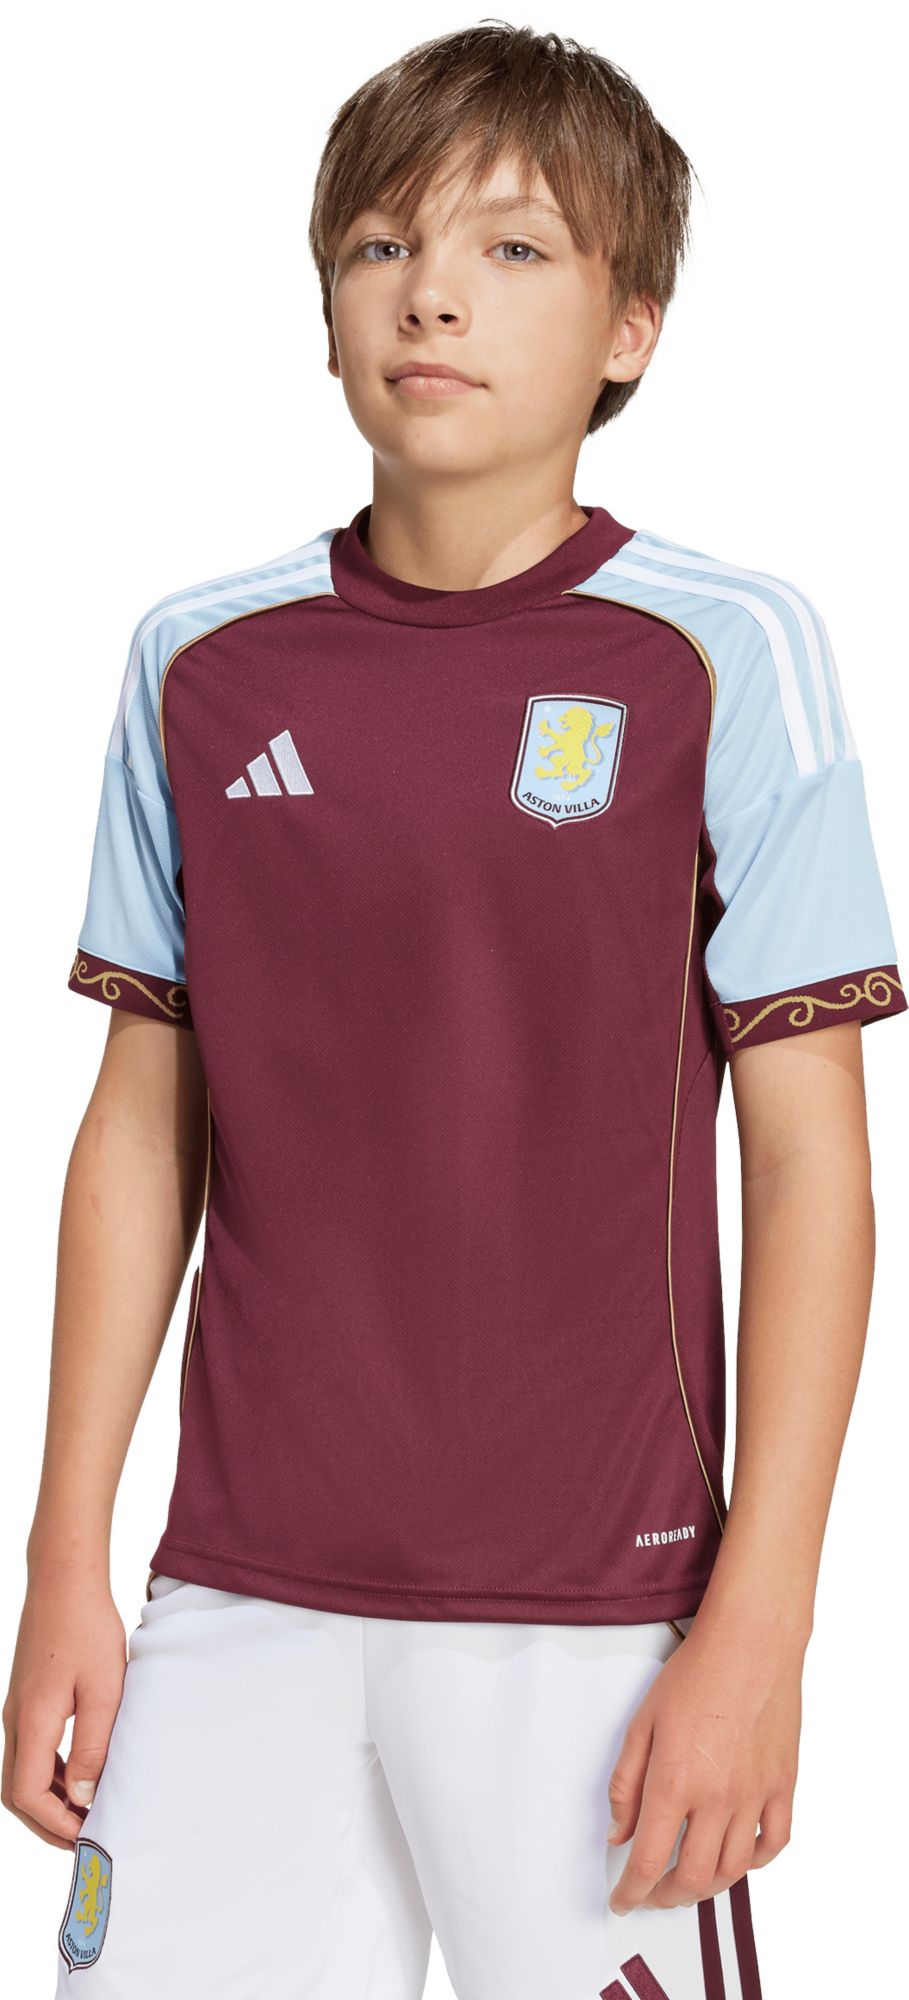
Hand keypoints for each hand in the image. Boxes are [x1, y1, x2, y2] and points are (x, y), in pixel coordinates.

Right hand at [2, 1562, 126, 1848]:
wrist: (64, 1581)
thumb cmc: (87, 1628)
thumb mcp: (102, 1689)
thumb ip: (92, 1745)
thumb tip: (82, 1798)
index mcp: (32, 1721)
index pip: (27, 1795)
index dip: (55, 1824)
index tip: (89, 1835)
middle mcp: (15, 1720)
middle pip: (15, 1793)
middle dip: (46, 1823)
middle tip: (83, 1839)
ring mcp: (17, 1710)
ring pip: (19, 1774)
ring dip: (46, 1801)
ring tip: (83, 1815)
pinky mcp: (26, 1700)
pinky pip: (28, 1751)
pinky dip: (47, 1775)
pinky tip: (75, 1776)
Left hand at [606, 1611, 803, 1913]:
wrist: (750, 1643)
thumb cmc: (695, 1674)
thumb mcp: (642, 1723)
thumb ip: (626, 1784)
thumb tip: (619, 1832)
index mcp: (674, 1781)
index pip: (649, 1860)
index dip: (632, 1892)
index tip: (623, 1900)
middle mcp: (717, 1797)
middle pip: (693, 1877)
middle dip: (666, 1896)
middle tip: (652, 1893)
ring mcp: (755, 1794)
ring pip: (734, 1870)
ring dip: (707, 1886)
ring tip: (689, 1881)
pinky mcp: (783, 1785)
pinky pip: (774, 1843)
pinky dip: (755, 1862)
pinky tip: (738, 1857)